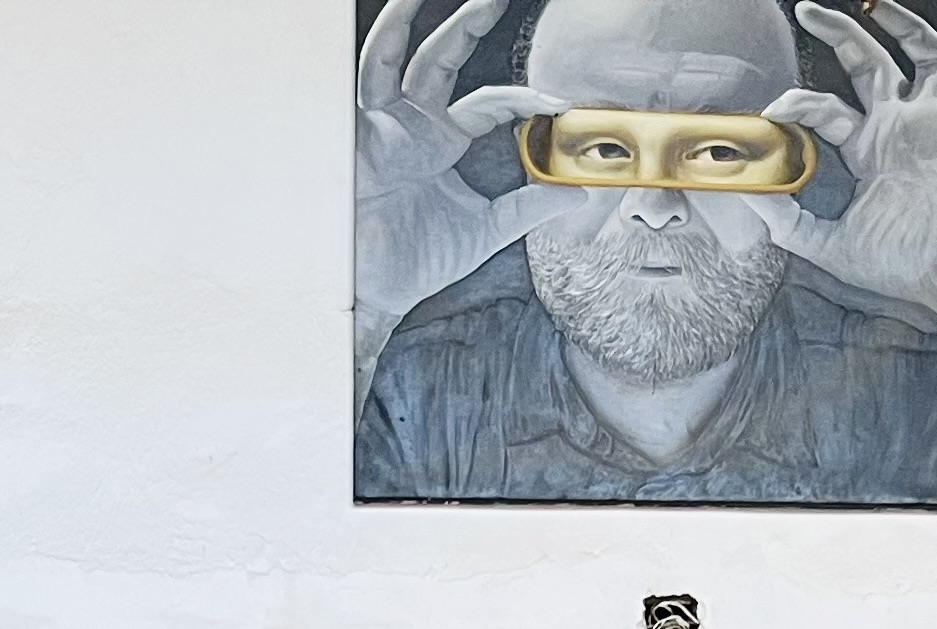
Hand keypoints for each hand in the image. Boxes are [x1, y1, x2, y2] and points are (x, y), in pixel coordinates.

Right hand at [357, 0, 558, 345]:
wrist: (371, 292)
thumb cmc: (416, 263)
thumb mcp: (484, 232)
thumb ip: (528, 207)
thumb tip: (579, 194)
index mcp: (442, 142)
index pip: (488, 103)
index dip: (523, 99)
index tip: (559, 106)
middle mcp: (412, 123)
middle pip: (442, 57)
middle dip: (468, 22)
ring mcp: (382, 123)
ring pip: (397, 54)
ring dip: (410, 17)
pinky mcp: (357, 131)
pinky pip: (369, 78)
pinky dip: (383, 46)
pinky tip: (398, 20)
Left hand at [759, 0, 936, 330]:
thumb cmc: (906, 266)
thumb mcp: (833, 247)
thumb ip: (789, 224)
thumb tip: (748, 194)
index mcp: (870, 153)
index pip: (827, 112)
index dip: (796, 106)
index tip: (771, 111)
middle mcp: (896, 127)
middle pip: (862, 68)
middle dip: (835, 36)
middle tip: (805, 12)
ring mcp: (925, 116)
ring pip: (899, 53)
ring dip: (872, 26)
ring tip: (833, 8)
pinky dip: (916, 35)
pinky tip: (892, 16)